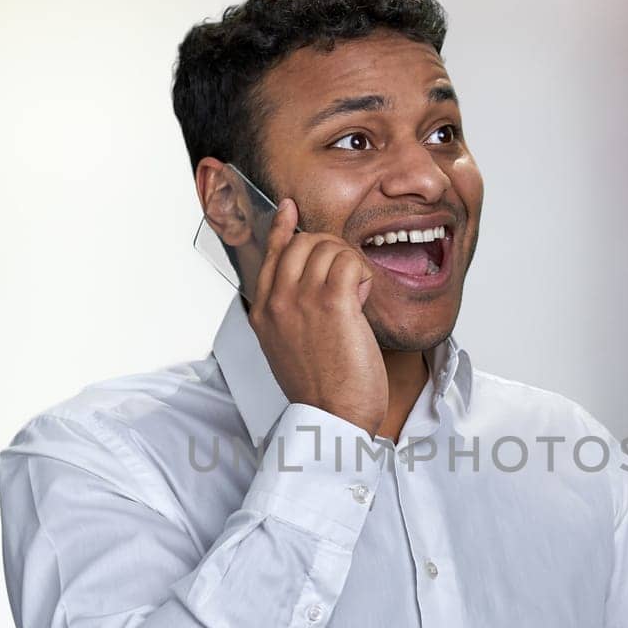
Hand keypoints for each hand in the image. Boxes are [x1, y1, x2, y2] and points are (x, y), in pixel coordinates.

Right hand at [248, 198, 385, 435]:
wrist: (332, 417)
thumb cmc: (321, 392)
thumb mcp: (288, 349)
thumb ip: (290, 316)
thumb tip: (308, 288)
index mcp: (263, 313)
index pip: (270, 255)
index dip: (284, 228)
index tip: (291, 209)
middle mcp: (277, 302)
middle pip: (302, 242)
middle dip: (331, 249)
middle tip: (349, 276)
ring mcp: (301, 300)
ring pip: (328, 246)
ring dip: (351, 264)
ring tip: (357, 295)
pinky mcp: (333, 303)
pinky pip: (350, 262)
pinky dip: (364, 275)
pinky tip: (364, 299)